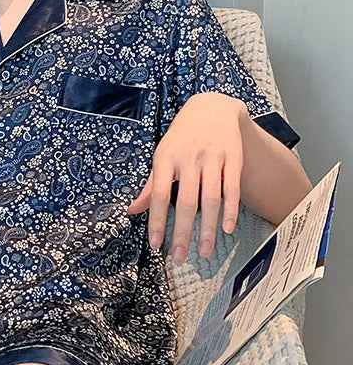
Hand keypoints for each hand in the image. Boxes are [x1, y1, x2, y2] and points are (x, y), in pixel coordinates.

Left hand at [126, 93, 247, 262]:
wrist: (211, 107)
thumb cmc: (181, 138)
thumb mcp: (162, 156)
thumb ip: (150, 186)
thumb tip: (132, 210)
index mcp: (165, 158)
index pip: (159, 194)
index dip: (158, 221)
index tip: (156, 245)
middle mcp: (188, 157)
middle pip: (187, 201)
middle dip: (183, 232)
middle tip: (180, 257)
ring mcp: (212, 157)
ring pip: (211, 198)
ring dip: (207, 228)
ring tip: (203, 251)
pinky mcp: (233, 157)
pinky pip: (231, 188)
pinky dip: (230, 210)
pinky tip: (226, 229)